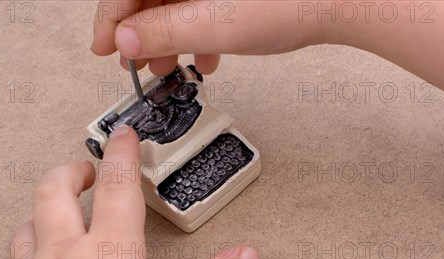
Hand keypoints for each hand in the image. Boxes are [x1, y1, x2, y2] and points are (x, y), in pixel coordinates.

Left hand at [0, 126, 262, 258]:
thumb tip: (249, 258)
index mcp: (108, 251)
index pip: (117, 187)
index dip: (122, 154)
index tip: (123, 134)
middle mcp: (63, 256)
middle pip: (53, 192)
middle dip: (69, 173)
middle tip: (83, 171)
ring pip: (24, 230)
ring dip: (40, 216)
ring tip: (55, 218)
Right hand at [91, 0, 325, 75]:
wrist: (339, 2)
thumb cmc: (289, 4)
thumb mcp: (212, 24)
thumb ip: (161, 31)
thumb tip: (125, 38)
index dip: (109, 20)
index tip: (104, 49)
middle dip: (142, 33)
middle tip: (139, 64)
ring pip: (173, 3)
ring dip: (169, 37)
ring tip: (172, 66)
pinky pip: (198, 5)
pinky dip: (196, 31)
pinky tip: (206, 56)